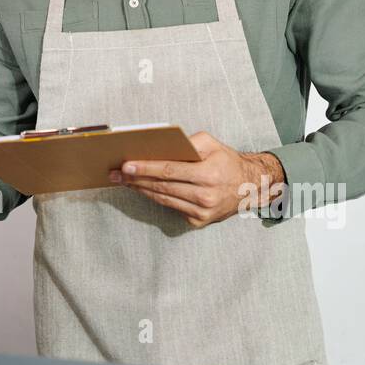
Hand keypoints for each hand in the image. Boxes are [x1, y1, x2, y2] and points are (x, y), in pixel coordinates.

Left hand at [110, 130, 283, 227]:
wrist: (250, 187)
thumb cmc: (227, 161)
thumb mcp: (213, 144)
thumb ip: (189, 142)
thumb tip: (162, 145)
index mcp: (208, 175)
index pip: (169, 170)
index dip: (145, 168)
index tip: (126, 166)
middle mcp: (205, 196)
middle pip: (162, 187)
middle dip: (136, 180)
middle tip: (115, 174)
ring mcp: (201, 212)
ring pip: (163, 199)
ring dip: (141, 190)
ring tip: (123, 181)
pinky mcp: (199, 221)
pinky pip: (171, 207)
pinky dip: (155, 198)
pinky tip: (142, 190)